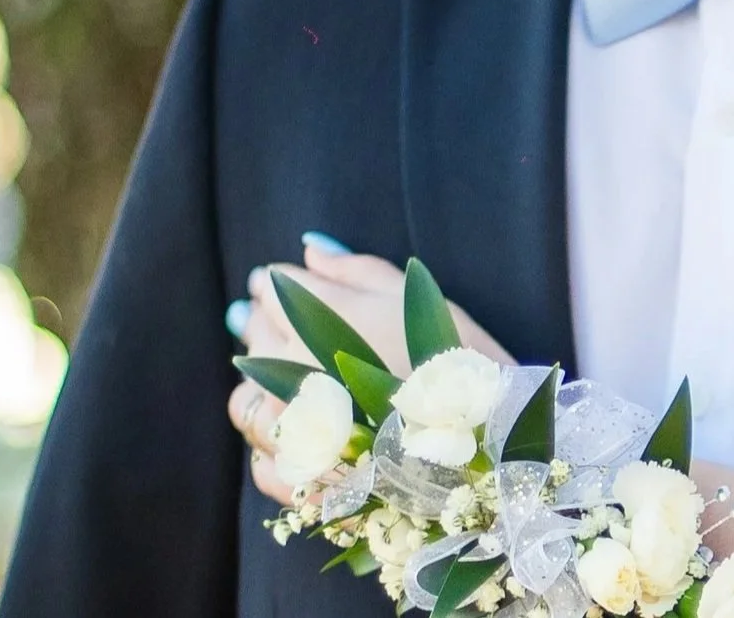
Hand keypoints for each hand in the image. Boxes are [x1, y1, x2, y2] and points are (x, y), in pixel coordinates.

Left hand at [227, 237, 516, 503]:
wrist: (488, 449)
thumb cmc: (459, 363)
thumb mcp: (417, 300)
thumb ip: (357, 272)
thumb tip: (310, 249)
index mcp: (322, 319)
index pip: (275, 288)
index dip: (277, 283)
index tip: (282, 284)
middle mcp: (290, 372)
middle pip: (254, 335)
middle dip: (266, 324)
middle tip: (288, 325)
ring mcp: (288, 433)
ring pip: (245, 401)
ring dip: (262, 386)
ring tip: (296, 384)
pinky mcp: (297, 485)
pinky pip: (263, 461)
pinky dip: (275, 446)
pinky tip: (304, 437)